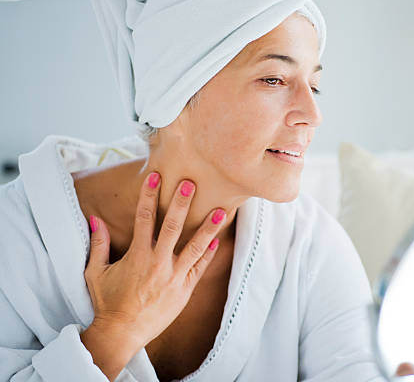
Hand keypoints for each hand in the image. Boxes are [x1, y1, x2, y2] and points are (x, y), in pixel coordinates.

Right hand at [83, 172, 225, 350]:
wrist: (122, 333)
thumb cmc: (108, 302)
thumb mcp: (96, 273)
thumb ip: (98, 244)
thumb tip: (94, 219)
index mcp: (137, 255)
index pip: (144, 218)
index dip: (149, 195)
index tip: (156, 176)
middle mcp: (158, 263)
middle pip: (172, 226)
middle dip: (182, 203)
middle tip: (191, 183)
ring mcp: (174, 276)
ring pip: (195, 246)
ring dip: (209, 227)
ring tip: (222, 210)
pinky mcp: (184, 290)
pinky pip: (200, 268)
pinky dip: (208, 253)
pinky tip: (216, 239)